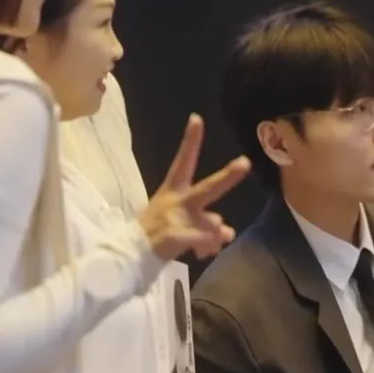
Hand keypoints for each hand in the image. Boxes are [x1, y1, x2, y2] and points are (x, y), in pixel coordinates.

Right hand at [137, 114, 250, 260]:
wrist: (128, 254)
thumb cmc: (156, 233)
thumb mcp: (180, 222)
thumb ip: (207, 225)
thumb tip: (228, 232)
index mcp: (173, 191)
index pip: (183, 161)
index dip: (191, 141)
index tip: (197, 118)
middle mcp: (177, 201)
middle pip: (208, 188)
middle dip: (228, 177)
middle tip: (245, 163)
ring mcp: (176, 218)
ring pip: (212, 224)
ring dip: (214, 235)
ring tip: (208, 246)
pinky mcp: (174, 236)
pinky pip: (204, 241)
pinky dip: (208, 247)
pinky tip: (204, 253)